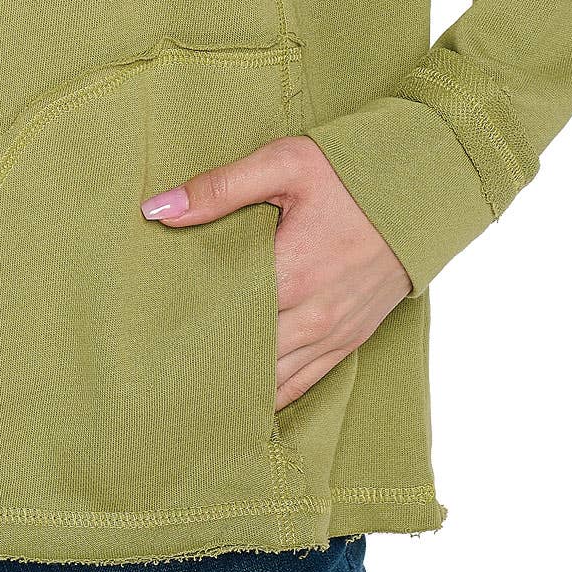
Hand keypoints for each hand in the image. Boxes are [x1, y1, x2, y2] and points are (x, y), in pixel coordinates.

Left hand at [141, 134, 413, 409]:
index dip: (185, 333)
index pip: (223, 319)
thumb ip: (220, 188)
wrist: (423, 188)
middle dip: (206, 368)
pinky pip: (307, 382)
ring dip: (237, 390)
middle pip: (246, 358)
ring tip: (191, 403)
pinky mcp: (351, 337)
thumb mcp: (284, 164)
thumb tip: (158, 209)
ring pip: (275, 381)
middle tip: (158, 381)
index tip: (148, 345)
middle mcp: (313, 314)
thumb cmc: (351, 172)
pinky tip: (245, 407)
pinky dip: (276, 396)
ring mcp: (335, 331)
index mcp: (290, 272)